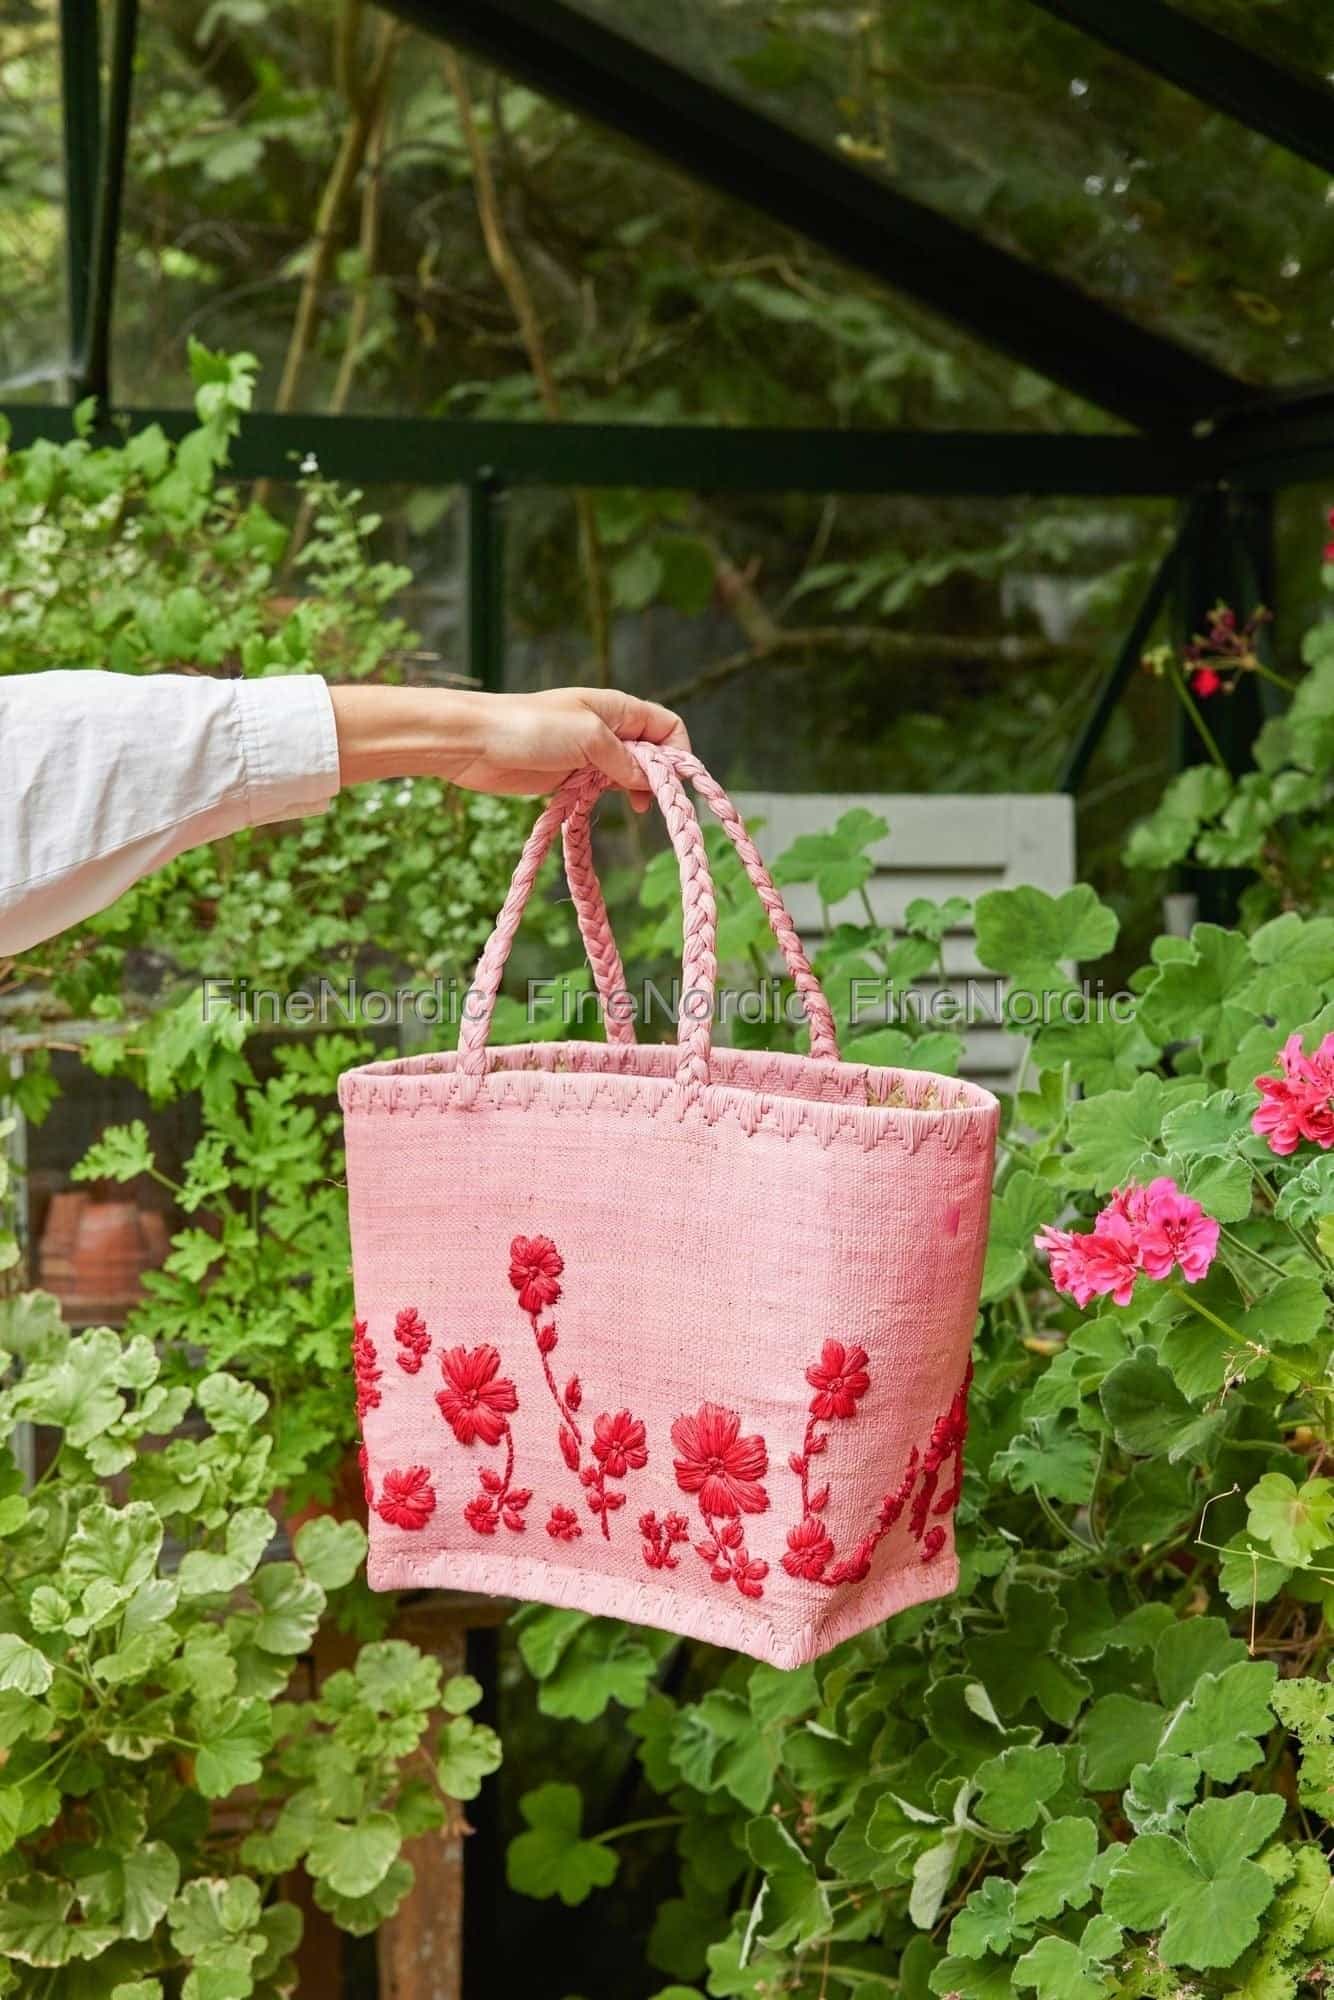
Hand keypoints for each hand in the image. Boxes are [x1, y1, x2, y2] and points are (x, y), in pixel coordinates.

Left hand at [329, 684, 688, 807]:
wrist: (474, 743)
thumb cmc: (529, 728)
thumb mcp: (588, 737)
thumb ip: (625, 759)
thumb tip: (650, 781)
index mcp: (616, 709)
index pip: (667, 726)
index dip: (678, 754)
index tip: (671, 785)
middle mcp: (607, 729)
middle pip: (651, 754)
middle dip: (655, 778)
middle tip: (644, 802)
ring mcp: (587, 754)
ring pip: (626, 775)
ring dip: (629, 791)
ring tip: (625, 807)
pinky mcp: (567, 776)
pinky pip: (599, 789)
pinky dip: (604, 800)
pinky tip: (595, 807)